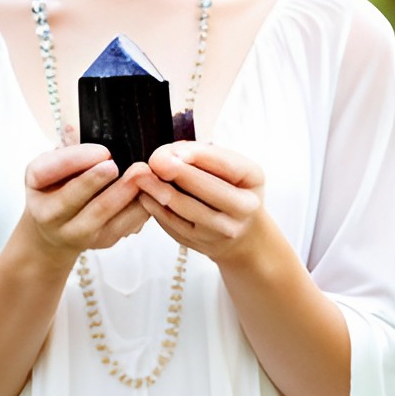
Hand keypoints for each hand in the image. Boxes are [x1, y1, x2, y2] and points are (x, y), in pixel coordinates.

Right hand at [23, 144, 149, 263]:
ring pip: (105, 214)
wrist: (55, 228)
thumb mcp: (52, 162)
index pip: (50, 170)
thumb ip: (65, 149)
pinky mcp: (102, 240)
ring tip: (145, 174)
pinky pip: (125, 224)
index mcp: (35, 184)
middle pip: (75, 197)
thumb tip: (76, 129)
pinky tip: (152, 189)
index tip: (103, 151)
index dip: (77, 160)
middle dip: (101, 180)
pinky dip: (141, 206)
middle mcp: (50, 214)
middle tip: (123, 164)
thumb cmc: (56, 184)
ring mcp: (77, 233)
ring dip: (128, 193)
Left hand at [134, 142, 265, 261]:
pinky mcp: (202, 244)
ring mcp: (224, 230)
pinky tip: (145, 195)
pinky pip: (174, 225)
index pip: (227, 165)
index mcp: (253, 179)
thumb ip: (203, 155)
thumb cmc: (230, 187)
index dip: (199, 156)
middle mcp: (244, 208)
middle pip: (206, 189)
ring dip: (159, 190)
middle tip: (154, 160)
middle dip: (177, 172)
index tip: (174, 151)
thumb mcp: (229, 166)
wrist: (241, 230)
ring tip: (141, 176)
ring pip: (186, 208)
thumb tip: (169, 154)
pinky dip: (156, 208)